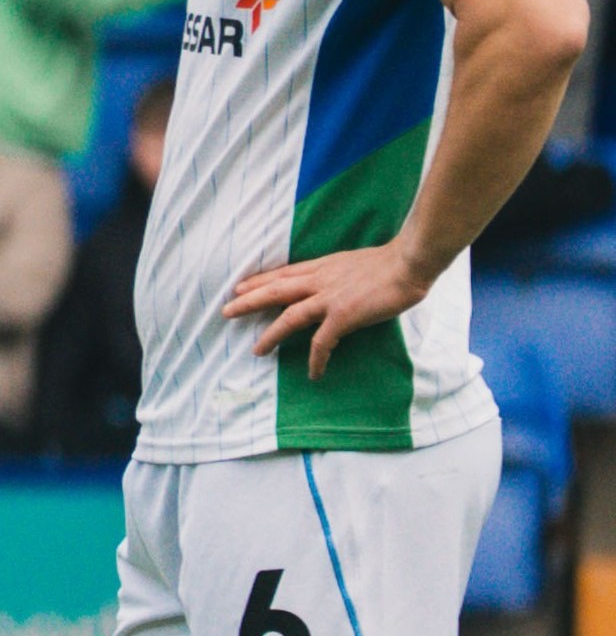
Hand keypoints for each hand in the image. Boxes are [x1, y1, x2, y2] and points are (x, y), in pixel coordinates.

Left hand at [223, 242, 432, 375]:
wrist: (409, 262)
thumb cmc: (390, 262)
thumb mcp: (353, 262)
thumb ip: (338, 274)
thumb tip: (335, 284)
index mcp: (322, 267)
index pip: (283, 274)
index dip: (259, 281)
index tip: (240, 287)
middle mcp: (319, 281)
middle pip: (275, 290)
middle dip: (248, 301)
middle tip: (226, 311)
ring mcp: (329, 298)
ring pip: (289, 317)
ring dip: (271, 334)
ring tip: (257, 350)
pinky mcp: (344, 315)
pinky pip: (322, 342)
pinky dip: (316, 359)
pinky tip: (313, 373)